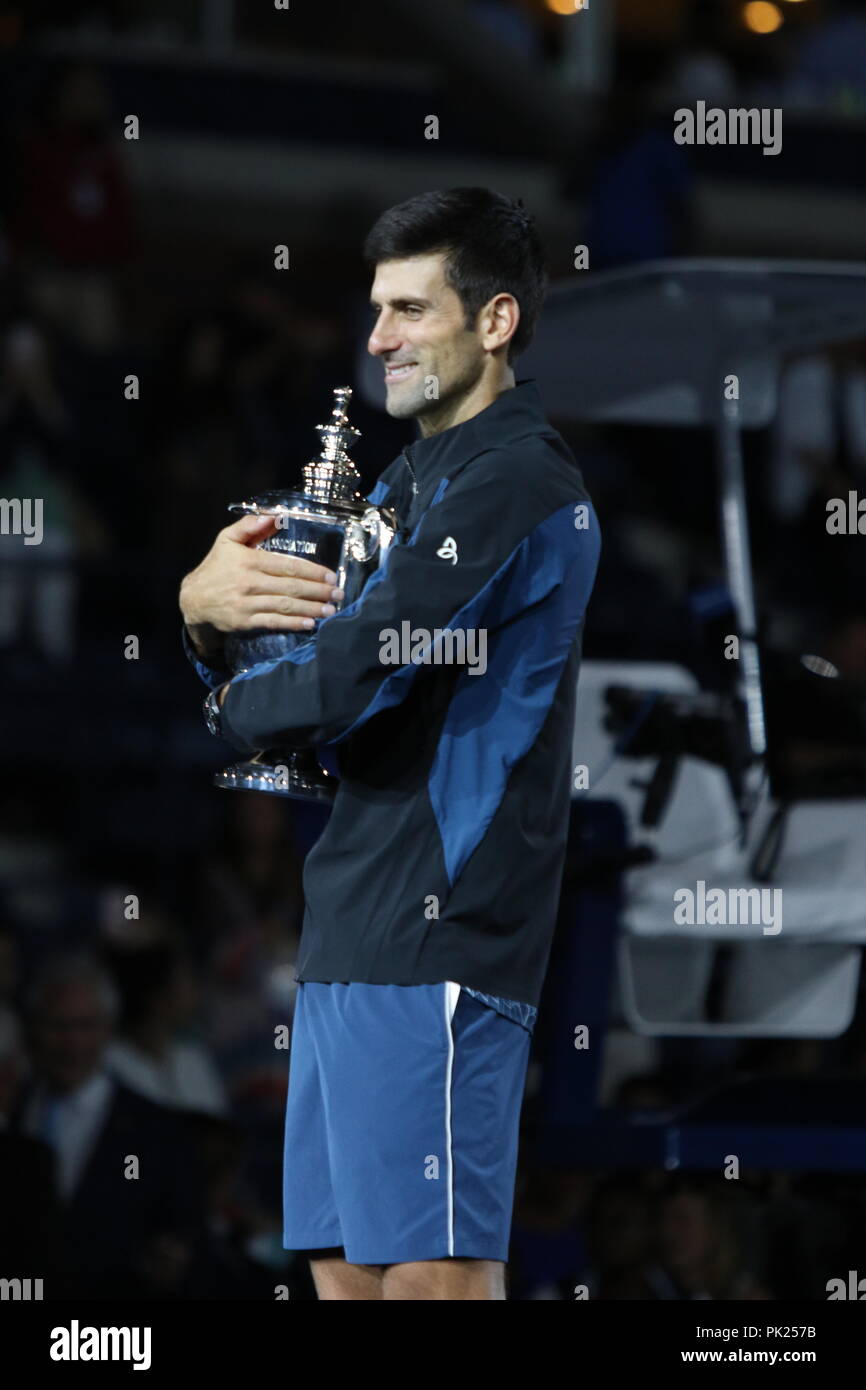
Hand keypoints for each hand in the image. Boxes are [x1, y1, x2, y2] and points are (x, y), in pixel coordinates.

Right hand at [179, 513, 343, 650]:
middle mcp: (250, 582)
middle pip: (291, 587)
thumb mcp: (227, 540)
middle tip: (338, 594)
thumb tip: (275, 515)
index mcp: (250, 560)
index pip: (287, 566)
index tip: (331, 576)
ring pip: (285, 606)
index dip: (312, 571)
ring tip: (330, 610)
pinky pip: (273, 622)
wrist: (194, 599)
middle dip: (318, 591)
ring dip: (311, 609)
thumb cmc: (216, 567)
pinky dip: (293, 624)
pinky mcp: (245, 621)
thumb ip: (250, 525)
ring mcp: (247, 603)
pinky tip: (310, 624)